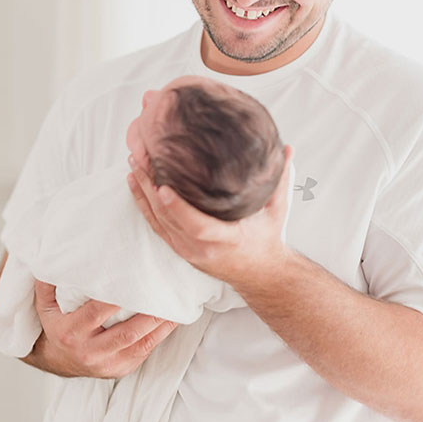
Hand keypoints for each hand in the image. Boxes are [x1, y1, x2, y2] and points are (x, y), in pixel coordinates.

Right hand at [28, 280, 176, 377]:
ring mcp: (107, 364)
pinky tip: (174, 319)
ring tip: (178, 305)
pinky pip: (146, 352)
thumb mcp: (46, 305)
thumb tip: (56, 255)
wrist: (57, 361)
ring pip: (141, 345)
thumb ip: (51, 282)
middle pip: (126, 334)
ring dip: (162, 325)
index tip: (136, 281)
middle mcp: (89, 352)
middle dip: (150, 315)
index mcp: (71, 332)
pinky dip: (161, 335)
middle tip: (168, 293)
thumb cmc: (57, 325)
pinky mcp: (121, 369)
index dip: (116, 299)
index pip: (96, 313)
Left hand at [126, 145, 294, 288]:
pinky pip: (156, 226)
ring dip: (141, 192)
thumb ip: (281, 179)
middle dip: (150, 187)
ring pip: (157, 221)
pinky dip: (143, 205)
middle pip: (168, 219)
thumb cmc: (268, 238)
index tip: (162, 187)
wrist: (260, 273)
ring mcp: (188, 250)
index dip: (177, 208)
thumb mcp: (279, 210)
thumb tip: (288, 148)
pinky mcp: (180, 248)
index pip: (196, 226)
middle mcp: (201, 248)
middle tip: (140, 157)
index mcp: (227, 239)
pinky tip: (136, 184)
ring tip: (134, 163)